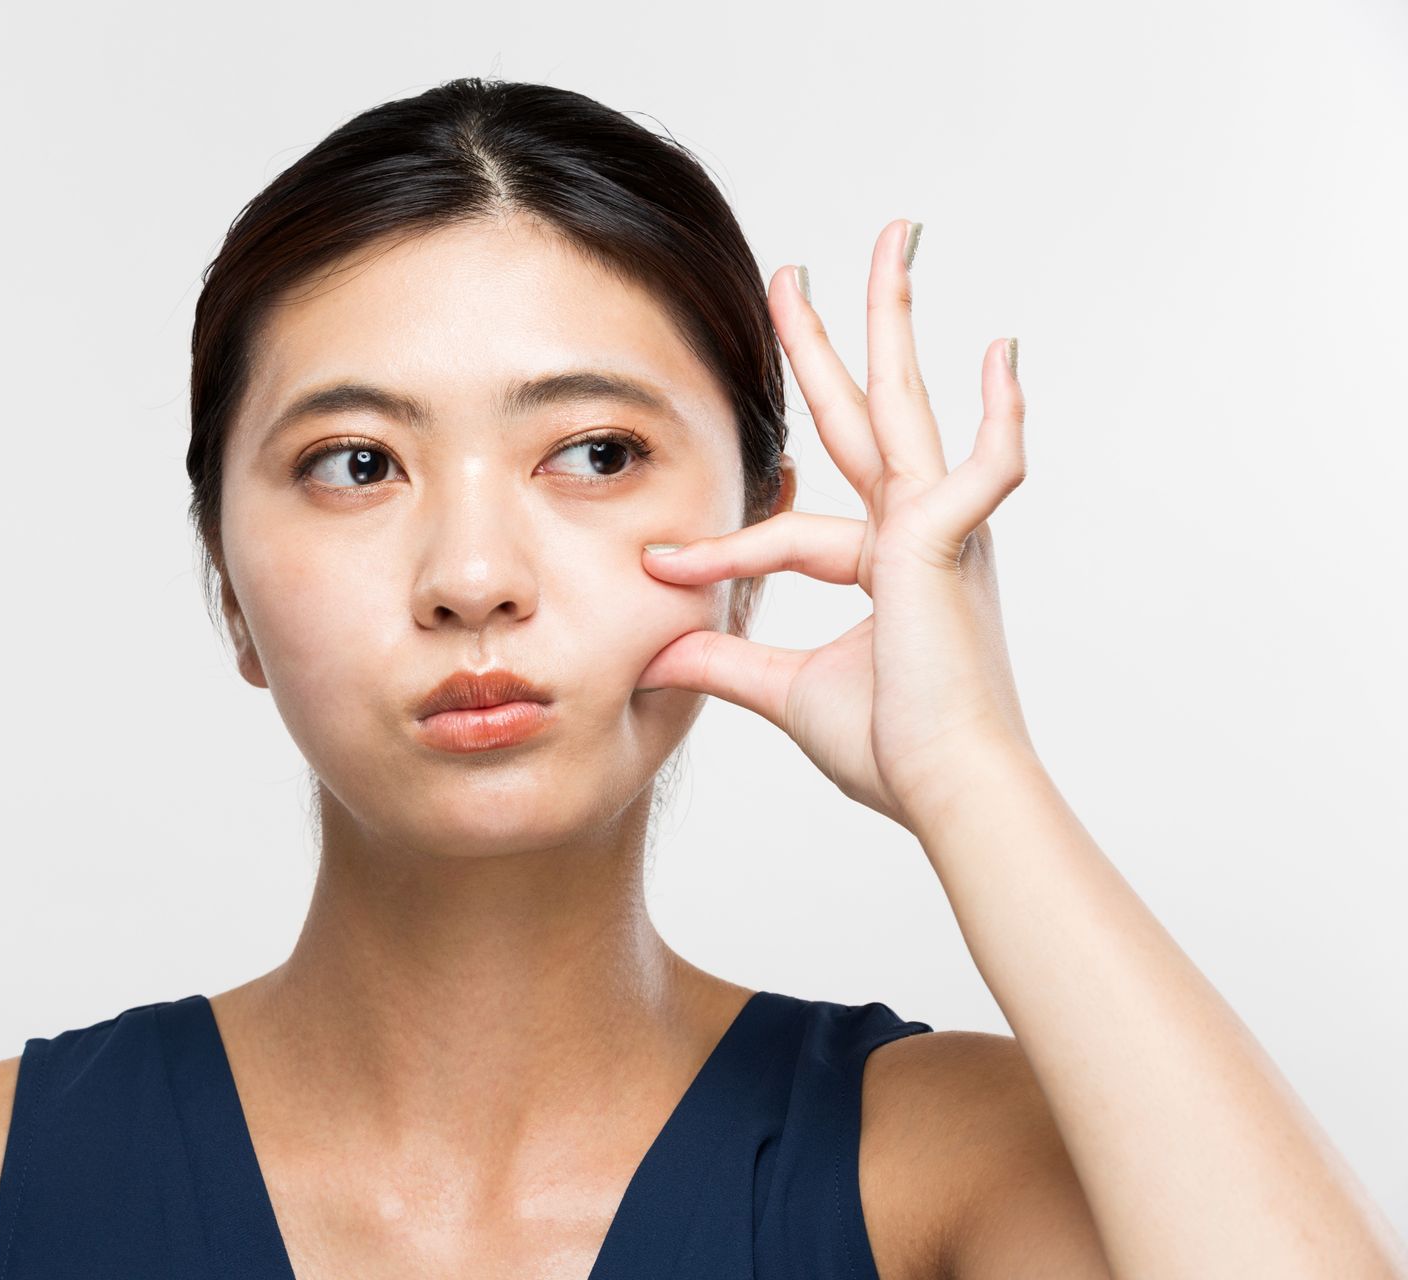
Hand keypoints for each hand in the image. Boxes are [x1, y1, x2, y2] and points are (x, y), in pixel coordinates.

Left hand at [633, 219, 1035, 834]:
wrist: (945, 791)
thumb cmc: (892, 751)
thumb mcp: (787, 693)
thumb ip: (727, 662)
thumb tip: (659, 651)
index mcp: (884, 565)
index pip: (786, 533)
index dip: (720, 546)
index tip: (657, 559)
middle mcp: (917, 532)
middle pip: (863, 416)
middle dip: (831, 342)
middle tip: (798, 275)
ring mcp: (940, 528)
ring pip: (902, 406)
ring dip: (891, 324)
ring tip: (890, 244)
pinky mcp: (951, 540)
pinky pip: (980, 466)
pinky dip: (1000, 415)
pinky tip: (1002, 354)